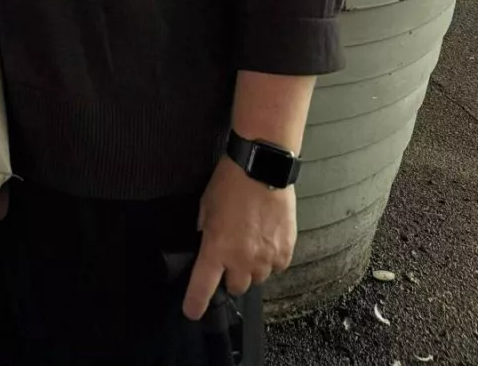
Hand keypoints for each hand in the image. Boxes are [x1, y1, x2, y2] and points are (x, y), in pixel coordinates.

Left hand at [183, 156, 296, 318]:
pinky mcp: (285, 251)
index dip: (196, 303)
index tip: (192, 312)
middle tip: (232, 254)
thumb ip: (206, 231)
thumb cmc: (230, 182)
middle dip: (232, 276)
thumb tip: (207, 244)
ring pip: (257, 278)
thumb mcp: (206, 206)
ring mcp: (265, 258)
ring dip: (252, 267)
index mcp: (216, 249)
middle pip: (236, 287)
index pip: (203, 288)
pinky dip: (271, 258)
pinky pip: (276, 267)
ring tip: (252, 240)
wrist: (262, 166)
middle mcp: (241, 260)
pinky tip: (267, 237)